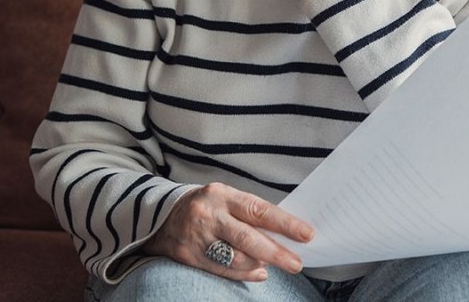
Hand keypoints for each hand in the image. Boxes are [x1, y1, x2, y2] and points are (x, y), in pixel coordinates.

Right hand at [141, 182, 313, 282]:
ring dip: (259, 264)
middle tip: (297, 263)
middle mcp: (209, 215)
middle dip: (276, 252)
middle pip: (247, 237)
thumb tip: (283, 235)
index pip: (259, 209)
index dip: (285, 223)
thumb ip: (251, 214)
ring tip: (272, 265)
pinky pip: (222, 270)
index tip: (306, 234)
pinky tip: (258, 273)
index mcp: (222, 195)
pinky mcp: (189, 256)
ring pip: (235, 258)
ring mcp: (198, 237)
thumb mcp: (226, 200)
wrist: (161, 216)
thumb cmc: (207, 206)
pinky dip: (244, 273)